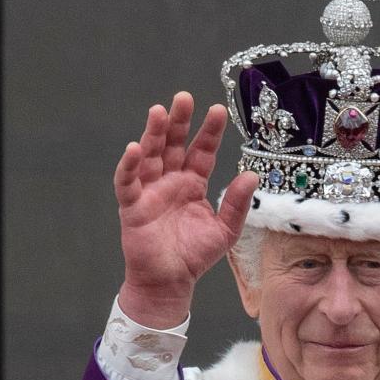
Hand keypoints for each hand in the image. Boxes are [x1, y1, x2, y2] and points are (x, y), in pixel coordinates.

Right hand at [113, 92, 256, 327]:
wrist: (171, 282)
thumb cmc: (195, 255)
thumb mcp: (225, 229)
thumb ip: (236, 203)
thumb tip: (251, 176)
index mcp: (193, 184)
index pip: (202, 151)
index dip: (208, 132)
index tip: (218, 110)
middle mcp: (170, 182)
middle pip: (174, 145)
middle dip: (179, 122)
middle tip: (185, 97)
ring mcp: (150, 191)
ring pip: (150, 156)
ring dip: (153, 134)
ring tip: (159, 111)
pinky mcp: (132, 206)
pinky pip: (127, 182)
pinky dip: (129, 165)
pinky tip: (135, 148)